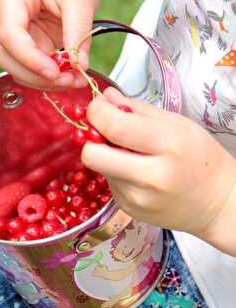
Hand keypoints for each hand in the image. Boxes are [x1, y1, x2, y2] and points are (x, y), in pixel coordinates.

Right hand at [0, 0, 103, 89]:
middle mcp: (5, 15)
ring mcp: (14, 32)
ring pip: (18, 69)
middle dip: (38, 75)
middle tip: (70, 81)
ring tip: (75, 79)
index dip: (30, 60)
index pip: (10, 36)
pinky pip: (32, 70)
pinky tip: (71, 76)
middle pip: (8, 57)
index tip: (55, 73)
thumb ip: (78, 33)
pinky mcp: (28, 45)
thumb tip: (79, 66)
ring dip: (45, 81)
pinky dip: (50, 78)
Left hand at [81, 87, 235, 253]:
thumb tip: (106, 97)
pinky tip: (136, 172)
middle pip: (93, 155)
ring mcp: (138, 198)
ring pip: (99, 168)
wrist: (216, 203)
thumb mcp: (177, 124)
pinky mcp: (129, 210)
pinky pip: (109, 183)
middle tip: (105, 131)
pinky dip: (116, 173)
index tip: (98, 107)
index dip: (97, 112)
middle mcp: (151, 177)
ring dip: (107, 155)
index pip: (114, 127)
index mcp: (168, 146)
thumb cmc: (200, 158)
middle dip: (91, 138)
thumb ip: (137, 109)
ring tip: (131, 154)